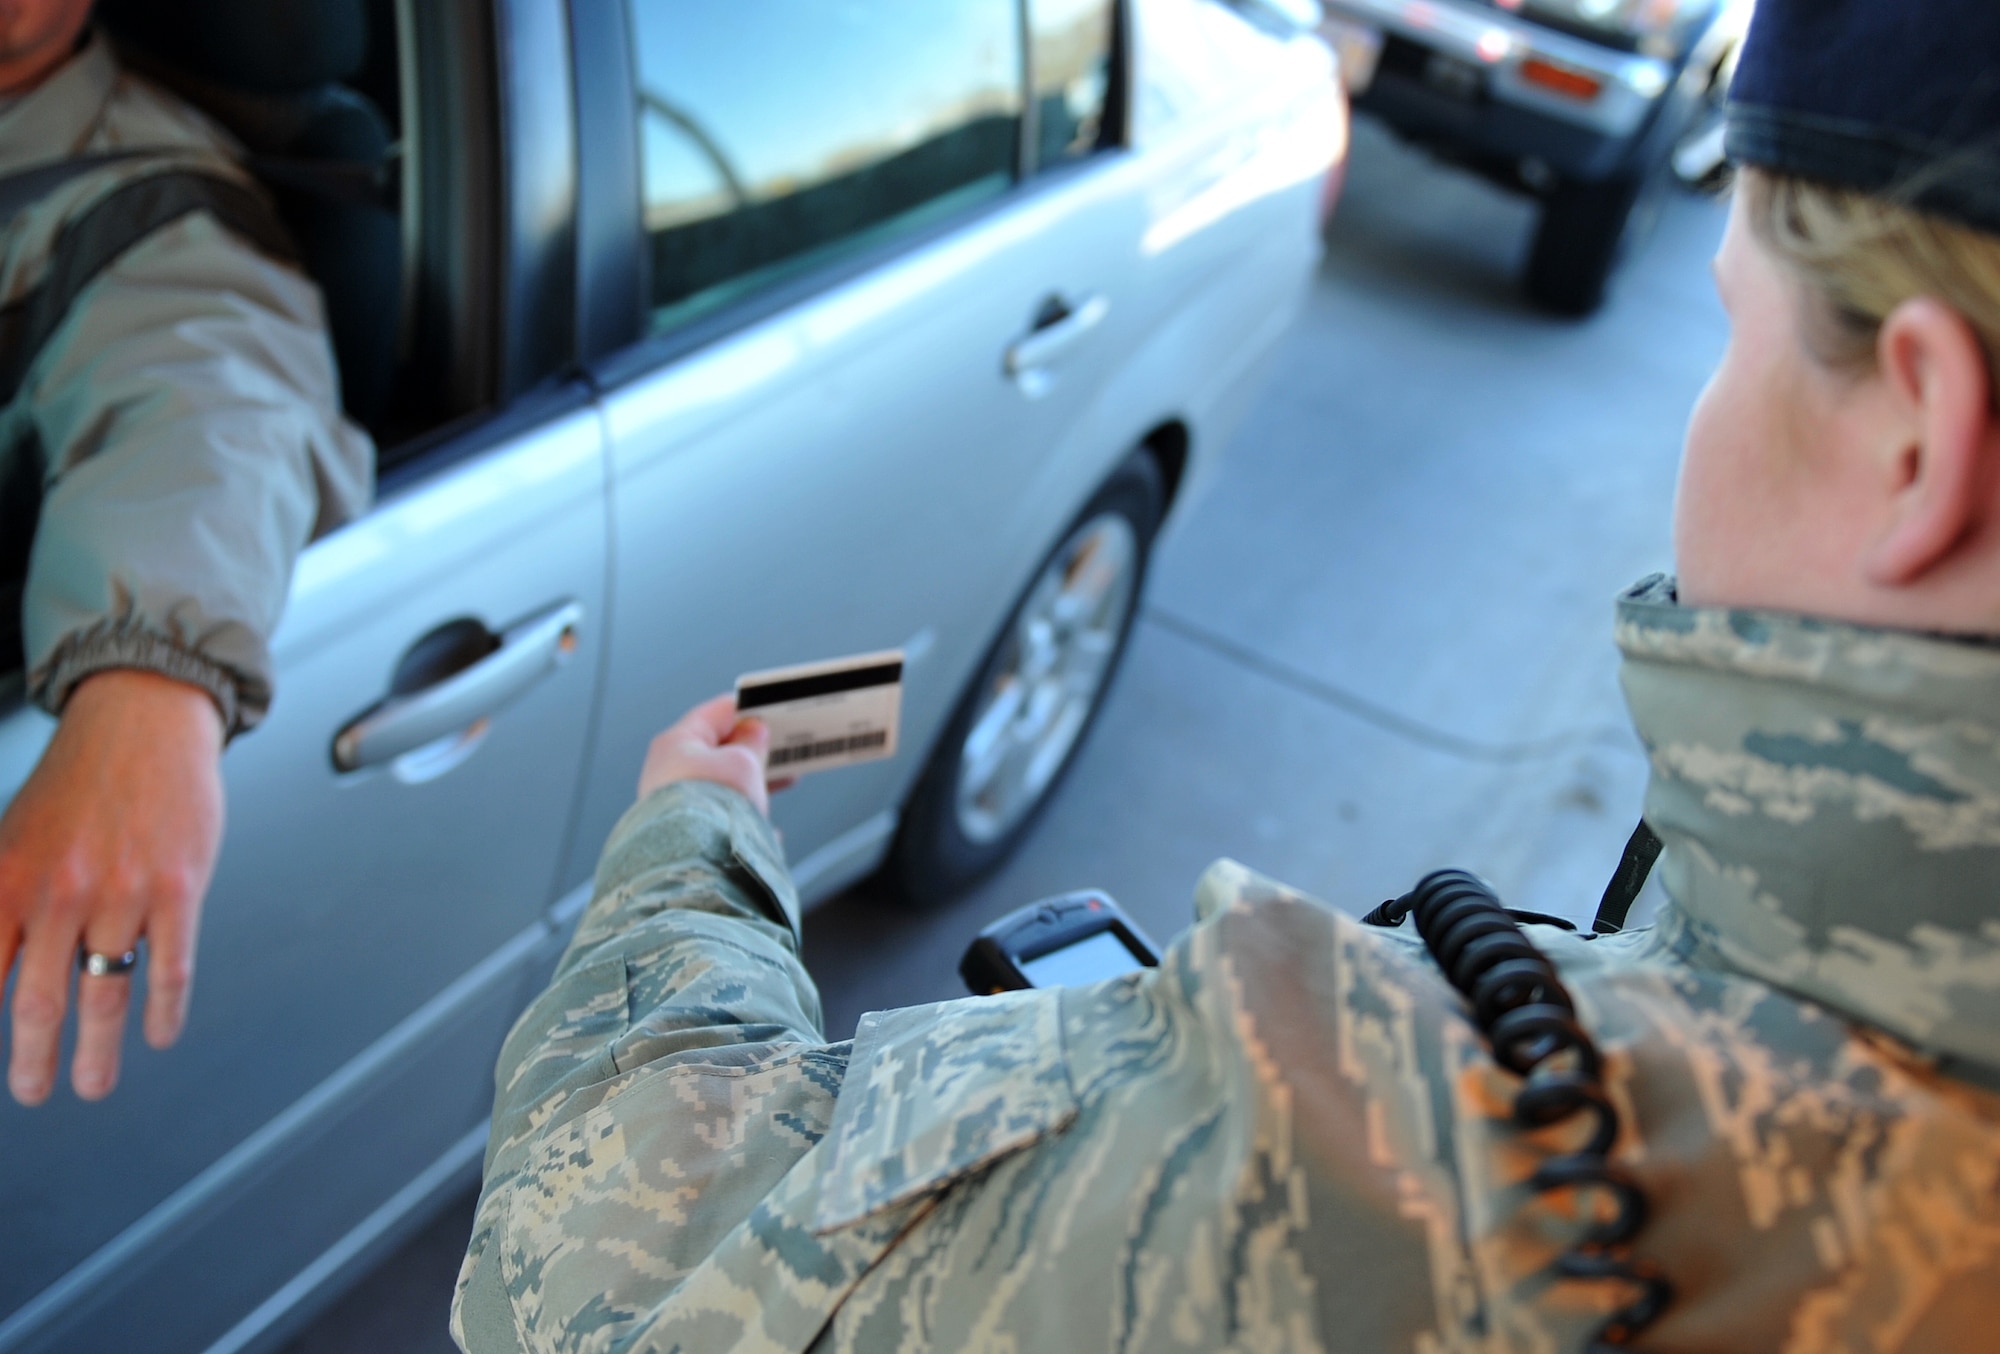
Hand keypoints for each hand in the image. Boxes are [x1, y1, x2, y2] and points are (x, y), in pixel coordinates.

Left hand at [0, 670, 224, 1104]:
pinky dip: (162, 1011)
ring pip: (105, 996)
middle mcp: (60, 892)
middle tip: (34, 1091)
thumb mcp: (10, 839)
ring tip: (92, 1084)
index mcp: (7, 881)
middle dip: (33, 1061)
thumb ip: (1, 904)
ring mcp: (123, 893)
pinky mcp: (178, 889)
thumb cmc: (78, 781)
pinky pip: (169, 968)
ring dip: (97, 1053)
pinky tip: (158, 1033)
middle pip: (38, 1003)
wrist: (143, 721)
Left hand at [638, 694, 788, 815]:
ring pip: (719, 783)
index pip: (716, 713)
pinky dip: (741, 814)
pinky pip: (717, 814)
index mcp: (677, 742)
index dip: (747, 708)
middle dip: (751, 749)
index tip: (772, 708)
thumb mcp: (743, 763)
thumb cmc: (713, 802)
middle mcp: (668, 769)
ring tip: (782, 783)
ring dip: (750, 782)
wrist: (691, 860)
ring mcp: (673, 801)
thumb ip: (751, 743)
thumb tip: (753, 731)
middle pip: (716, 749)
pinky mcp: (683, 829)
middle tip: (781, 746)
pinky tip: (765, 827)